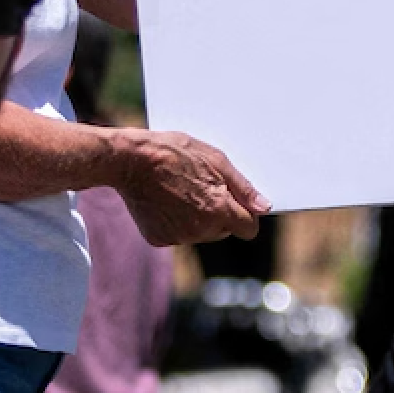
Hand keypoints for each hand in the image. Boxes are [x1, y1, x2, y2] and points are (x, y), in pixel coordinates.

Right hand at [110, 127, 267, 246]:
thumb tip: (264, 208)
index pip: (247, 228)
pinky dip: (175, 222)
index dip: (245, 216)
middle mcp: (200, 229)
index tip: (238, 204)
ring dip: (197, 218)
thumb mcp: (216, 160)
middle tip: (202, 188)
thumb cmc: (175, 153)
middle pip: (224, 231)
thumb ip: (243, 188)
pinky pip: (178, 235)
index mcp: (219, 210)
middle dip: (220, 214)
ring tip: (181, 191)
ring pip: (200, 233)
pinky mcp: (159, 239)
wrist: (130, 160)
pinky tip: (165, 201)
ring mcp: (178, 237)